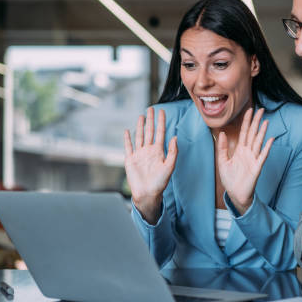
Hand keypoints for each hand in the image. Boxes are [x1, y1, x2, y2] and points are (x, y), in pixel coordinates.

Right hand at [124, 107, 177, 223]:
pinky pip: (128, 146)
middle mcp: (149, 150)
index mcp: (159, 151)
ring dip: (140, 126)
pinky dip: (127, 139)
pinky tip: (127, 131)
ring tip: (142, 116)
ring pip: (139, 136)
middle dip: (151, 120)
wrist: (147, 193)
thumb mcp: (169, 166)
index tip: (163, 111)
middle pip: (149, 131)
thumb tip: (175, 137)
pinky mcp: (130, 159)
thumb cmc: (160, 182)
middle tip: (151, 108)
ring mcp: (139, 154)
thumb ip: (173, 152)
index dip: (161, 122)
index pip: (160, 132)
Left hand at [217, 108, 273, 213]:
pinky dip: (266, 148)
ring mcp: (253, 159)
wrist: (235, 194)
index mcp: (240, 150)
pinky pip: (262, 156)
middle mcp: (248, 152)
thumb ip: (222, 148)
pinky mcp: (257, 167)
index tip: (249, 111)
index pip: (244, 132)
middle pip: (253, 134)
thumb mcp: (222, 162)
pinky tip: (270, 140)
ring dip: (262, 132)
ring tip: (265, 121)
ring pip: (258, 142)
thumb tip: (222, 133)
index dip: (246, 121)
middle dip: (256, 122)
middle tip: (261, 110)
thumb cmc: (230, 179)